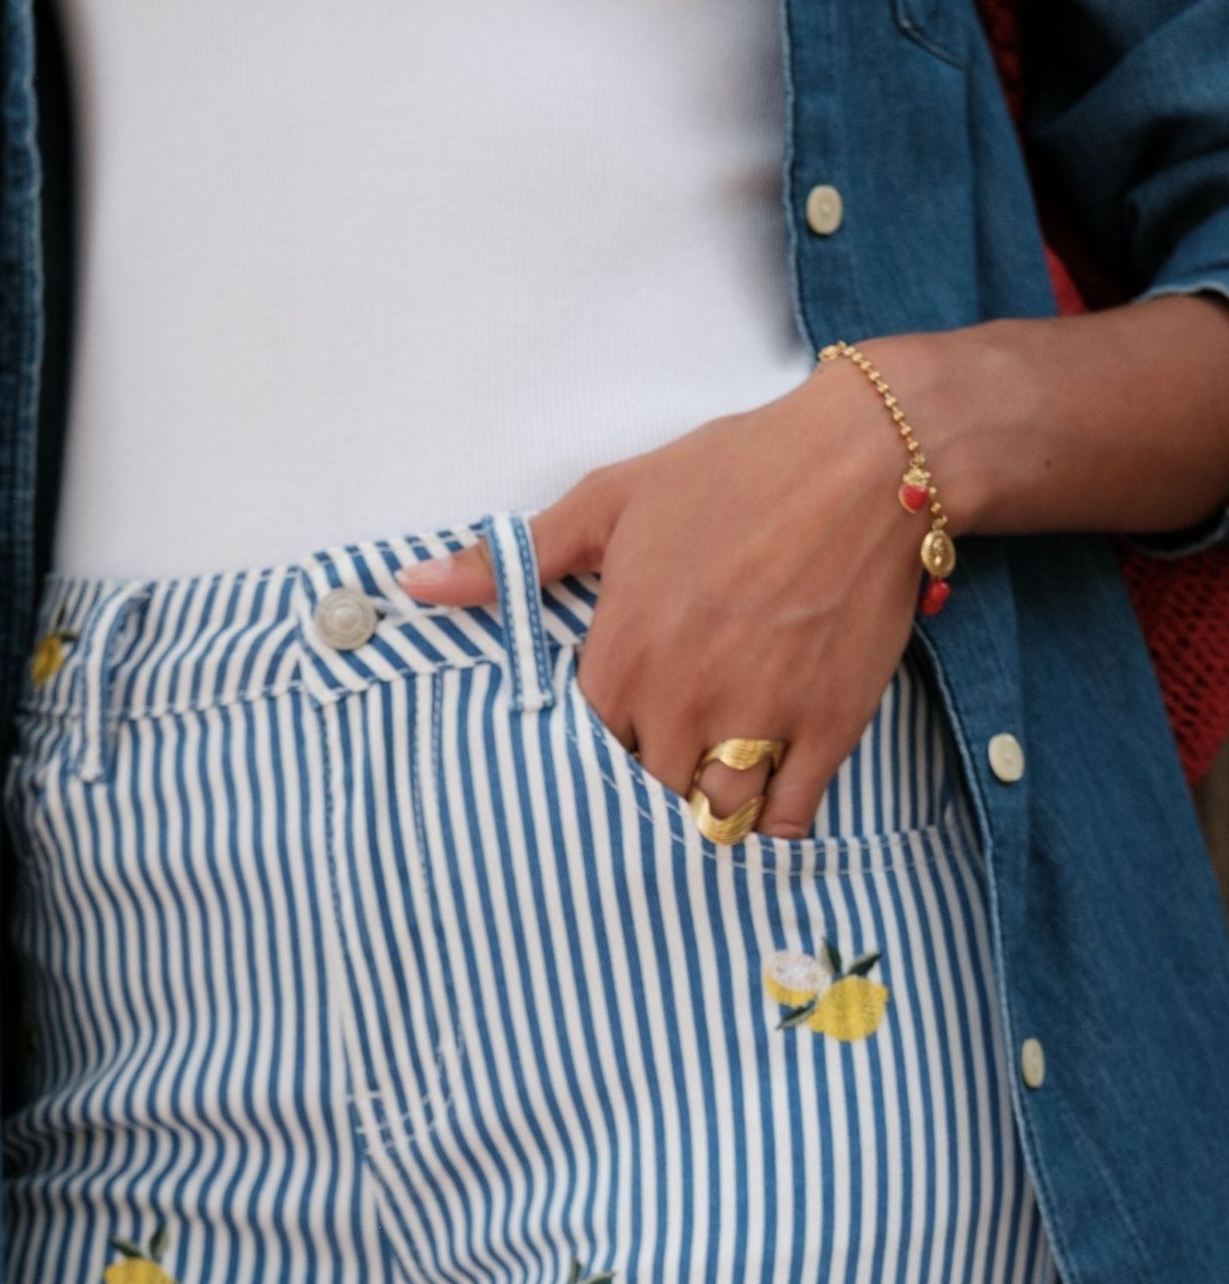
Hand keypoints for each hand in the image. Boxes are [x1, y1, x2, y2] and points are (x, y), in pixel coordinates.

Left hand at [395, 355, 932, 837]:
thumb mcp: (610, 501)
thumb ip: (515, 561)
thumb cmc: (734, 472)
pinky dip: (775, 824)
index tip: (603, 745)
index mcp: (622, 656)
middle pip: (642, 796)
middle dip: (645, 789)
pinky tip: (765, 807)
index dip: (590, 754)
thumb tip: (415, 585)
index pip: (579, 754)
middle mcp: (682, 703)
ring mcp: (757, 722)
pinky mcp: (828, 727)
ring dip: (703, 816)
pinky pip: (790, 817)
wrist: (867, 459)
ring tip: (701, 796)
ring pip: (712, 818)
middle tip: (654, 775)